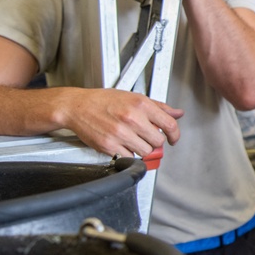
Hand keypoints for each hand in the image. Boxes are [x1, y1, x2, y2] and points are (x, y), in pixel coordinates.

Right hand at [62, 88, 183, 157]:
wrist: (77, 107)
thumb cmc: (103, 101)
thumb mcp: (134, 97)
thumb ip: (159, 107)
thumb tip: (177, 113)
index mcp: (141, 104)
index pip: (169, 125)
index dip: (175, 135)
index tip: (173, 139)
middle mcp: (132, 118)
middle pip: (158, 141)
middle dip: (154, 141)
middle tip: (146, 136)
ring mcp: (120, 133)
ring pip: (146, 151)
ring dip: (142, 148)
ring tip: (132, 139)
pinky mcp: (109, 145)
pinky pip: (129, 156)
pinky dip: (127, 153)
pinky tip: (122, 143)